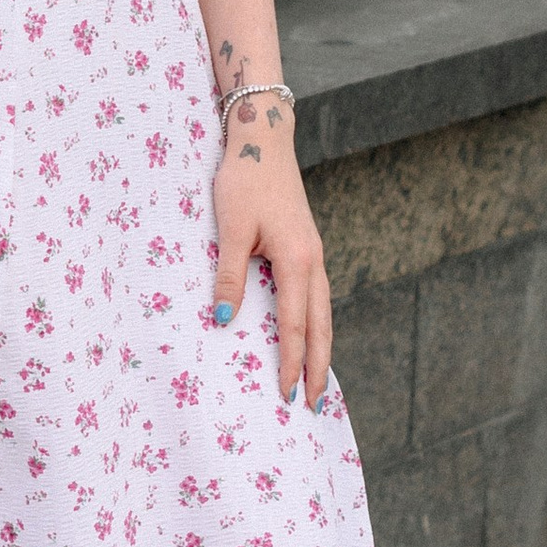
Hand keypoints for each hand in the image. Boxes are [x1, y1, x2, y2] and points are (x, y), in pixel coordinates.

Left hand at [211, 88, 332, 407]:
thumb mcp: (230, 229)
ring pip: (323, 312)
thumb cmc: (243, 181)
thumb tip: (223, 320)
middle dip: (317, 366)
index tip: (284, 393)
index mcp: (297, 260)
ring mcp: (314, 254)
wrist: (263, 142)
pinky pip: (317, 296)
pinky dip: (316, 323)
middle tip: (313, 404)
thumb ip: (229, 276)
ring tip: (317, 380)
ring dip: (321, 348)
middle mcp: (314, 261)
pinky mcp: (307, 247)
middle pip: (321, 326)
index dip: (289, 361)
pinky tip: (308, 335)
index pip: (294, 325)